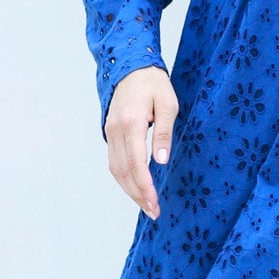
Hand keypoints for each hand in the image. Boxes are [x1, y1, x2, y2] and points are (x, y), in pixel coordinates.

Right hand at [105, 67, 177, 218]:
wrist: (131, 66)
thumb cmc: (154, 84)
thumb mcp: (168, 104)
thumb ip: (163, 132)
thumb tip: (161, 160)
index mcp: (131, 123)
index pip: (135, 163)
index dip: (144, 186)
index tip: (154, 203)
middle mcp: (116, 130)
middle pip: (123, 172)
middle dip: (137, 195)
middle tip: (153, 212)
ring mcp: (110, 132)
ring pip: (116, 170)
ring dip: (129, 190)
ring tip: (146, 205)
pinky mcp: (110, 133)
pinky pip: (114, 162)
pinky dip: (124, 178)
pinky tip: (136, 188)